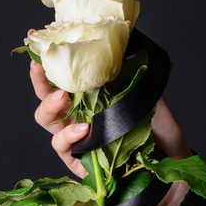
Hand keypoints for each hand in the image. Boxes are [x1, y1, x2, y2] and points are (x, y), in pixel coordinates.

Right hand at [29, 59, 190, 205]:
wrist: (170, 168)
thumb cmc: (159, 134)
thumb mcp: (149, 98)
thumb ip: (130, 79)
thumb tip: (121, 47)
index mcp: (90, 98)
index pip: (64, 76)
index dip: (49, 59)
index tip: (35, 37)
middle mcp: (77, 117)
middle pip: (46, 97)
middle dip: (40, 81)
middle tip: (40, 67)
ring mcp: (75, 140)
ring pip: (47, 121)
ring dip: (50, 106)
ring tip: (61, 97)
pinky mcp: (77, 163)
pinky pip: (62, 148)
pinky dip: (69, 136)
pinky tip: (83, 129)